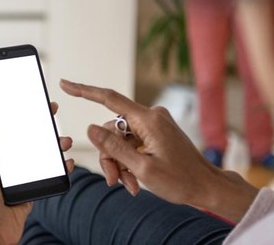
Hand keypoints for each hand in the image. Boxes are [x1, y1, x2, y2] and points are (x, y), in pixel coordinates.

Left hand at [0, 103, 73, 243]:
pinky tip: (68, 162)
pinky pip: (50, 175)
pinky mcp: (33, 189)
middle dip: (42, 126)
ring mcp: (21, 176)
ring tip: (64, 141)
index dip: (20, 115)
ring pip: (42, 155)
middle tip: (53, 113)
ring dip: (55, 146)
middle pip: (28, 139)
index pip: (8, 130)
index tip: (31, 102)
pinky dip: (61, 168)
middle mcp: (7, 164)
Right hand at [60, 79, 258, 221]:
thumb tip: (90, 128)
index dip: (84, 91)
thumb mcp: (142, 168)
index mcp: (148, 120)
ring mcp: (154, 125)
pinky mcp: (156, 134)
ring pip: (120, 140)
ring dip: (120, 163)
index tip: (65, 84)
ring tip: (128, 185)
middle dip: (109, 156)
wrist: (207, 188)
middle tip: (114, 181)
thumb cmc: (181, 180)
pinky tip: (135, 180)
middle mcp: (151, 117)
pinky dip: (129, 161)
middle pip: (112, 130)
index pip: (109, 98)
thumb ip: (114, 147)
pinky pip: (132, 144)